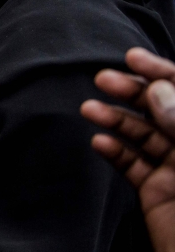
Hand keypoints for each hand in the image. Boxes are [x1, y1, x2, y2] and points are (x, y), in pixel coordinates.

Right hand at [81, 48, 174, 251]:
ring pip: (143, 135)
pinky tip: (98, 142)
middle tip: (102, 80)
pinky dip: (113, 151)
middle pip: (163, 108)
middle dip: (133, 91)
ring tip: (88, 108)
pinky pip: (132, 165)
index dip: (162, 72)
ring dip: (115, 119)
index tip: (131, 58)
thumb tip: (156, 91)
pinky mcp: (157, 193)